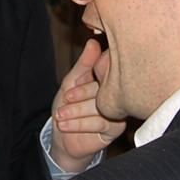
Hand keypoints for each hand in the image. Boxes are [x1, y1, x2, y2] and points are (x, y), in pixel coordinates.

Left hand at [49, 38, 125, 172]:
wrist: (64, 137)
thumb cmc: (68, 107)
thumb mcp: (71, 82)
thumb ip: (83, 64)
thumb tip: (93, 42)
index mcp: (108, 79)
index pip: (104, 73)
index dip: (85, 81)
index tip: (69, 88)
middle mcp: (116, 93)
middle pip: (102, 90)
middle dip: (80, 96)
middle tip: (65, 100)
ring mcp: (118, 111)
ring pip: (101, 107)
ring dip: (76, 111)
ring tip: (60, 115)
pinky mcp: (116, 129)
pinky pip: (101, 123)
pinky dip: (80, 124)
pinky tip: (65, 124)